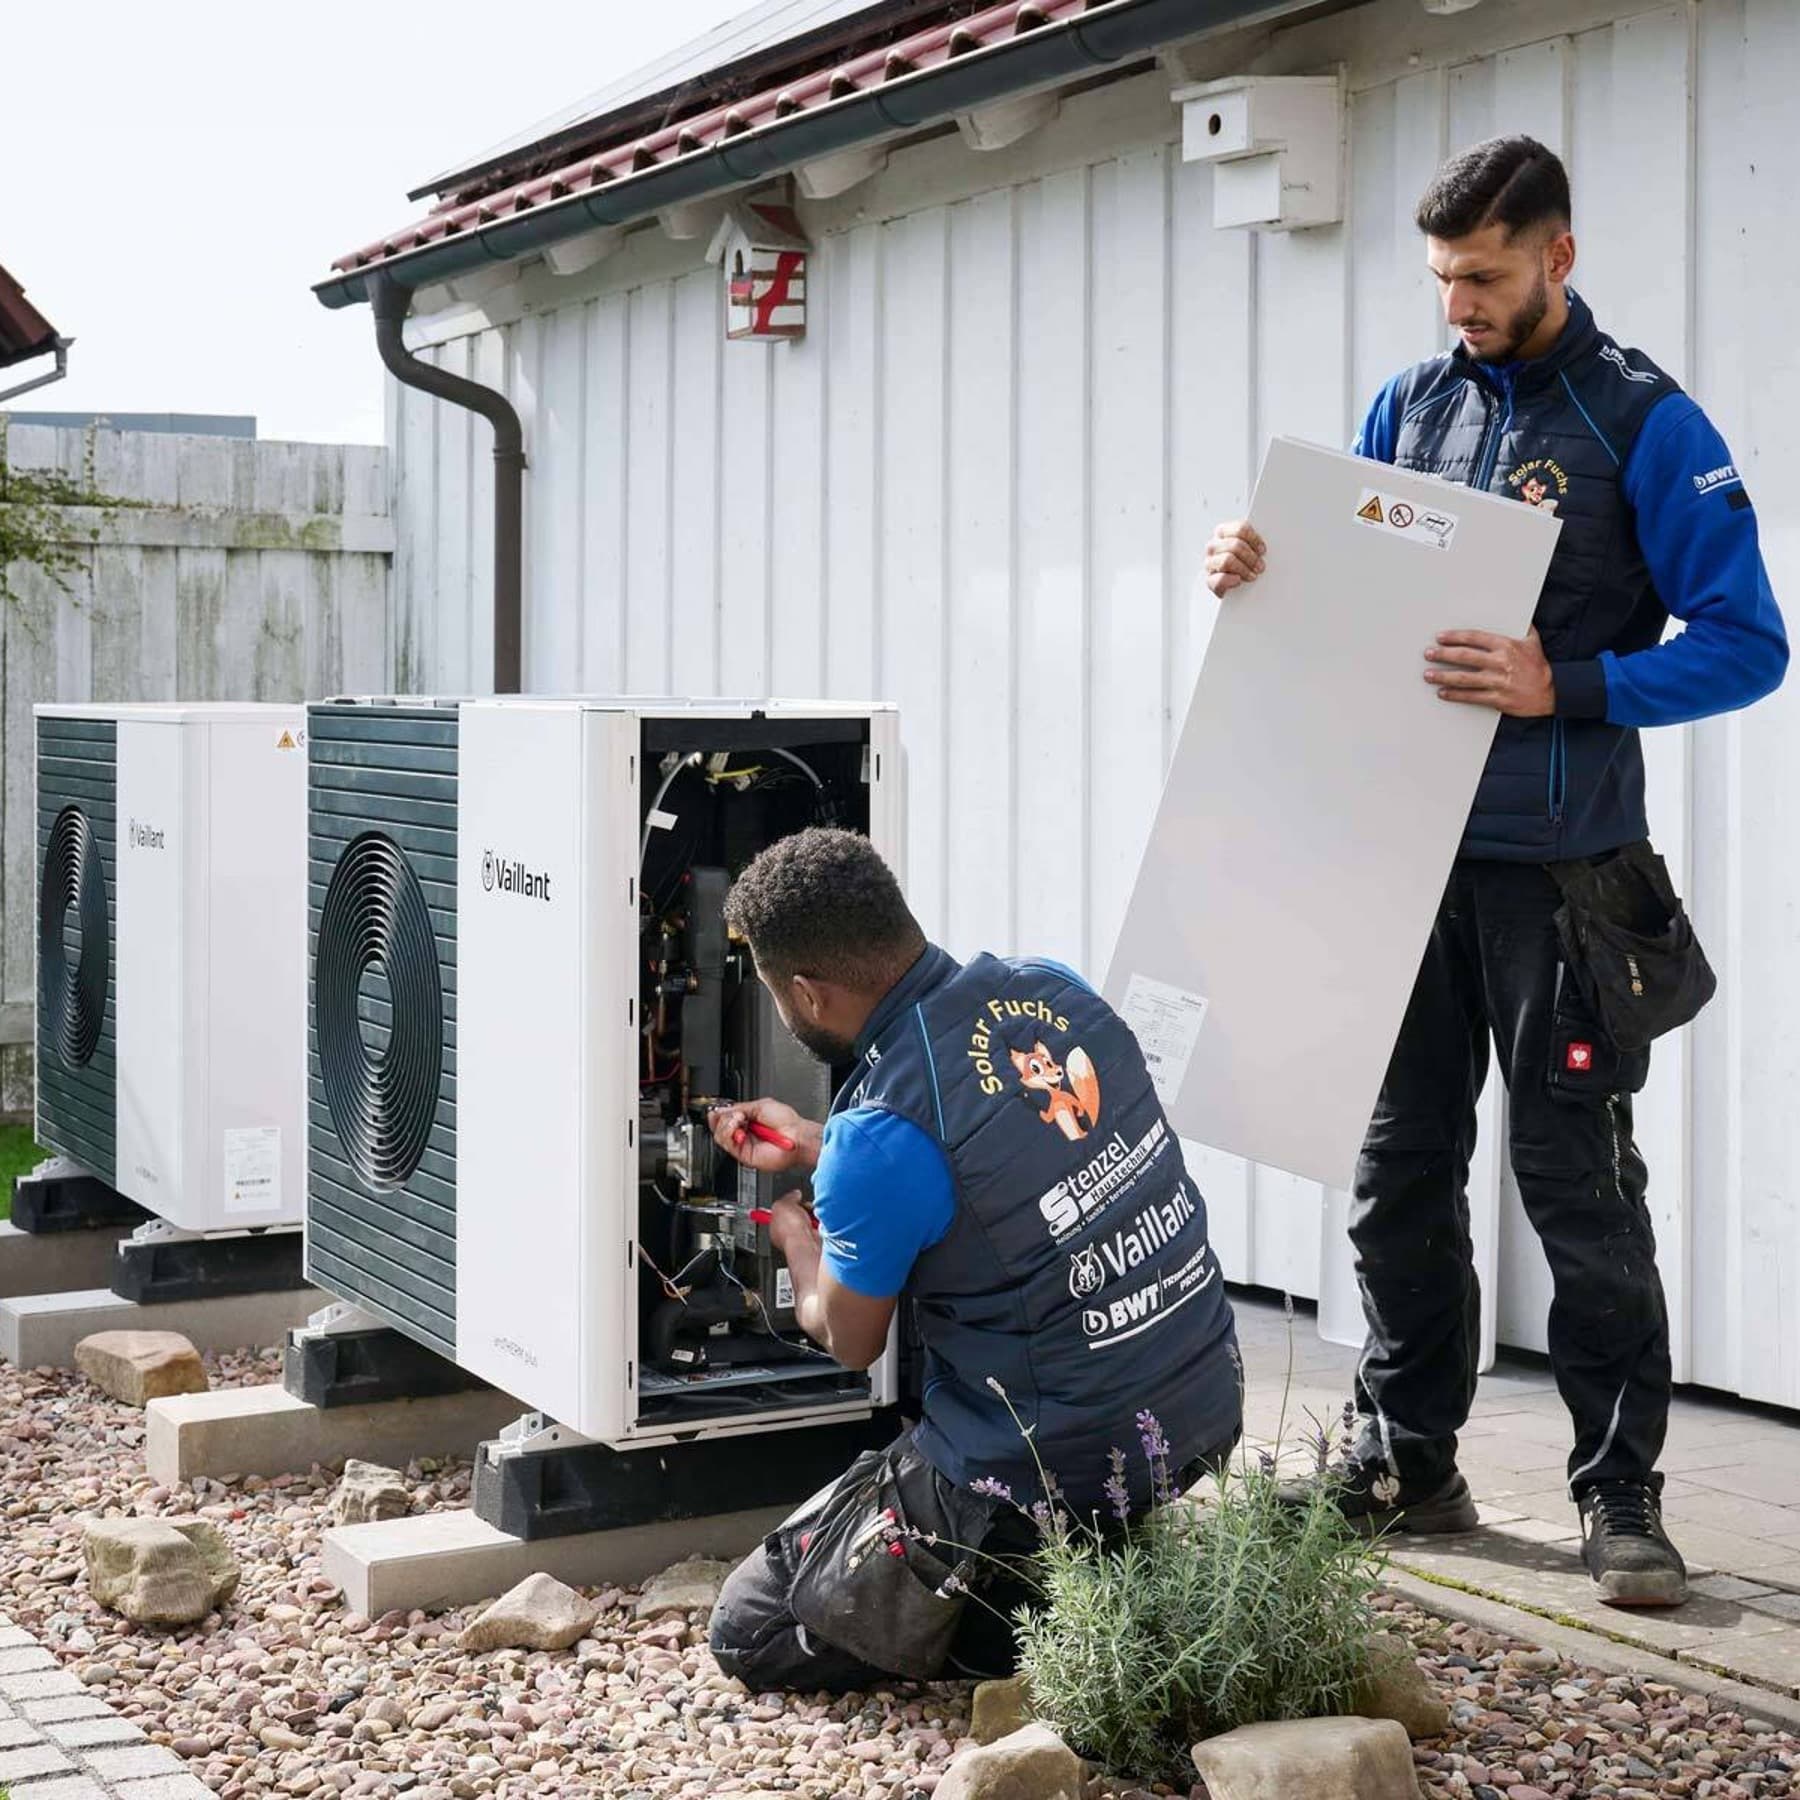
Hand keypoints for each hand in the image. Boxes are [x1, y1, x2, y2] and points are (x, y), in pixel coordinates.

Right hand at [708, 1098, 821, 1172]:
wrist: (797, 1136)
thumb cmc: (788, 1122)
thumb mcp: (760, 1106)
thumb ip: (740, 1108)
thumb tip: (722, 1110)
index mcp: (748, 1121)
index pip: (725, 1119)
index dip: (719, 1114)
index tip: (717, 1109)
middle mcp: (744, 1134)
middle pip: (719, 1128)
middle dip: (724, 1117)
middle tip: (736, 1114)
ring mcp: (744, 1145)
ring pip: (720, 1136)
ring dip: (727, 1124)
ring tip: (740, 1119)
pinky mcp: (744, 1156)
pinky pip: (728, 1145)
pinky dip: (730, 1133)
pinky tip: (740, 1128)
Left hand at [766, 1192, 819, 1260]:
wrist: (806, 1240)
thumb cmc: (790, 1228)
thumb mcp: (782, 1204)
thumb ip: (788, 1197)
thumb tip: (795, 1194)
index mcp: (775, 1228)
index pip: (780, 1214)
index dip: (787, 1204)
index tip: (793, 1198)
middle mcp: (789, 1235)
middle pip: (797, 1215)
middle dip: (803, 1208)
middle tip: (804, 1206)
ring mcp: (803, 1238)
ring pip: (810, 1219)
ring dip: (813, 1213)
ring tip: (812, 1212)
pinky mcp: (817, 1238)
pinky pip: (821, 1224)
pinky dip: (821, 1219)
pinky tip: (818, 1219)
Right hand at [1204, 519, 1265, 595]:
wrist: (1234, 586)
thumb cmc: (1243, 564)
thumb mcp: (1248, 549)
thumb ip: (1252, 543)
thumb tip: (1264, 548)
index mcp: (1223, 532)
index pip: (1240, 529)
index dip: (1254, 539)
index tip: (1263, 550)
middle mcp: (1214, 546)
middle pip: (1234, 545)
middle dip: (1251, 557)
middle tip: (1261, 567)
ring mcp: (1210, 563)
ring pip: (1227, 560)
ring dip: (1243, 569)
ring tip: (1253, 576)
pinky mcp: (1209, 580)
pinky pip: (1219, 579)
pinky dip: (1231, 580)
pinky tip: (1238, 581)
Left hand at [1425, 625, 1556, 716]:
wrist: (1552, 692)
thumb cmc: (1538, 666)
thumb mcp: (1532, 641)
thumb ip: (1521, 626)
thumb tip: (1513, 612)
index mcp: (1506, 646)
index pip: (1475, 638)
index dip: (1455, 637)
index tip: (1440, 637)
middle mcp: (1501, 663)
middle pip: (1465, 657)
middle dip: (1443, 655)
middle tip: (1428, 653)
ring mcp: (1498, 682)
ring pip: (1464, 678)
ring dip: (1443, 676)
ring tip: (1428, 674)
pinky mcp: (1497, 699)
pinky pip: (1472, 697)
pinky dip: (1455, 695)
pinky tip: (1442, 693)